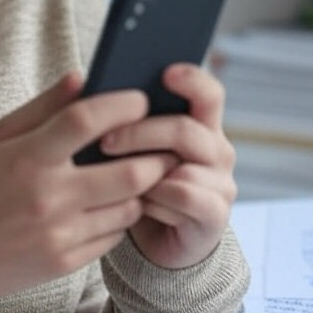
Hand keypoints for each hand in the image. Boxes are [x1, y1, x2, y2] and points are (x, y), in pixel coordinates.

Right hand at [0, 72, 176, 300]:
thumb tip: (81, 78)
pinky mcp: (66, 262)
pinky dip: (119, 218)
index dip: (122, 105)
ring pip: (129, 207)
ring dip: (140, 190)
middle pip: (129, 172)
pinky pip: (113, 236)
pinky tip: (109, 206)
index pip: (87, 120)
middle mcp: (49, 196)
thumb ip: (41, 108)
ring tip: (136, 175)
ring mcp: (60, 233)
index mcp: (28, 157)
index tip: (139, 100)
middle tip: (161, 145)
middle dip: (154, 155)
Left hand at [101, 63, 236, 269]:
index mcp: (202, 125)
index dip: (191, 79)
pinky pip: (181, 196)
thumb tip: (91, 88)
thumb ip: (127, 119)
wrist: (154, 239)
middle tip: (104, 142)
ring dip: (142, 172)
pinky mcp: (216, 214)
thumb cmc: (137, 183)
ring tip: (115, 178)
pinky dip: (154, 200)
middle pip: (185, 128)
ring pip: (180, 165)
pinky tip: (138, 204)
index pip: (208, 93)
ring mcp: (221, 182)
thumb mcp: (132, 148)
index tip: (164, 73)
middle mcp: (218, 149)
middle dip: (139, 133)